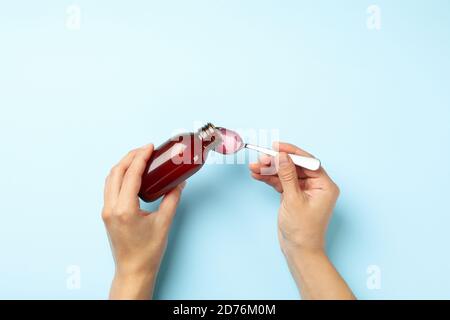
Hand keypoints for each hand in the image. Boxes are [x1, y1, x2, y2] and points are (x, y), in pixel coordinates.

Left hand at [102, 144, 184, 298]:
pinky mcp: (107, 214)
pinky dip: (120, 176)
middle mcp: (111, 208)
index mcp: (124, 209)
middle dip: (130, 157)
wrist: (133, 271)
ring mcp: (106, 211)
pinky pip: (110, 187)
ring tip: (139, 158)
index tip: (149, 147)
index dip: (140, 157)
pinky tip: (132, 174)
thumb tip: (178, 183)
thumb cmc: (147, 252)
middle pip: (116, 172)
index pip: (130, 175)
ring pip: (110, 178)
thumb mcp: (164, 223)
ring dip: (124, 165)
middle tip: (145, 150)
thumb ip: (172, 199)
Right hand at [249, 142, 338, 253]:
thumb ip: (287, 176)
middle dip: (276, 162)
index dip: (291, 152)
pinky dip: (270, 179)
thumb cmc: (302, 230)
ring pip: (285, 174)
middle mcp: (316, 186)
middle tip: (261, 159)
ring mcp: (304, 191)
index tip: (276, 146)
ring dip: (270, 170)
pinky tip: (258, 175)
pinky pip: (281, 182)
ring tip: (254, 167)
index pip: (308, 162)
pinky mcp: (293, 196)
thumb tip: (282, 156)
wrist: (299, 250)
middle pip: (294, 166)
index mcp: (324, 185)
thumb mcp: (293, 200)